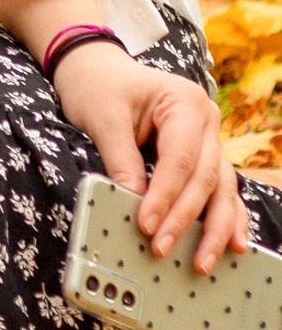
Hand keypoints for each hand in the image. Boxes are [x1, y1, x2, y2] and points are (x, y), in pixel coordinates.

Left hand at [55, 40, 250, 275]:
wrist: (98, 68)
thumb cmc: (99, 87)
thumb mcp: (103, 118)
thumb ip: (121, 160)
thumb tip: (133, 204)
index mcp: (184, 101)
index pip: (181, 158)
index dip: (166, 196)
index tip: (148, 226)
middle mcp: (207, 120)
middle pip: (205, 178)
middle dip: (187, 219)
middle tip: (164, 249)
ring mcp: (210, 139)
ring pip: (221, 188)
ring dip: (215, 227)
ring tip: (205, 261)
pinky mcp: (204, 155)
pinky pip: (220, 189)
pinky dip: (225, 217)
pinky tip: (231, 244)